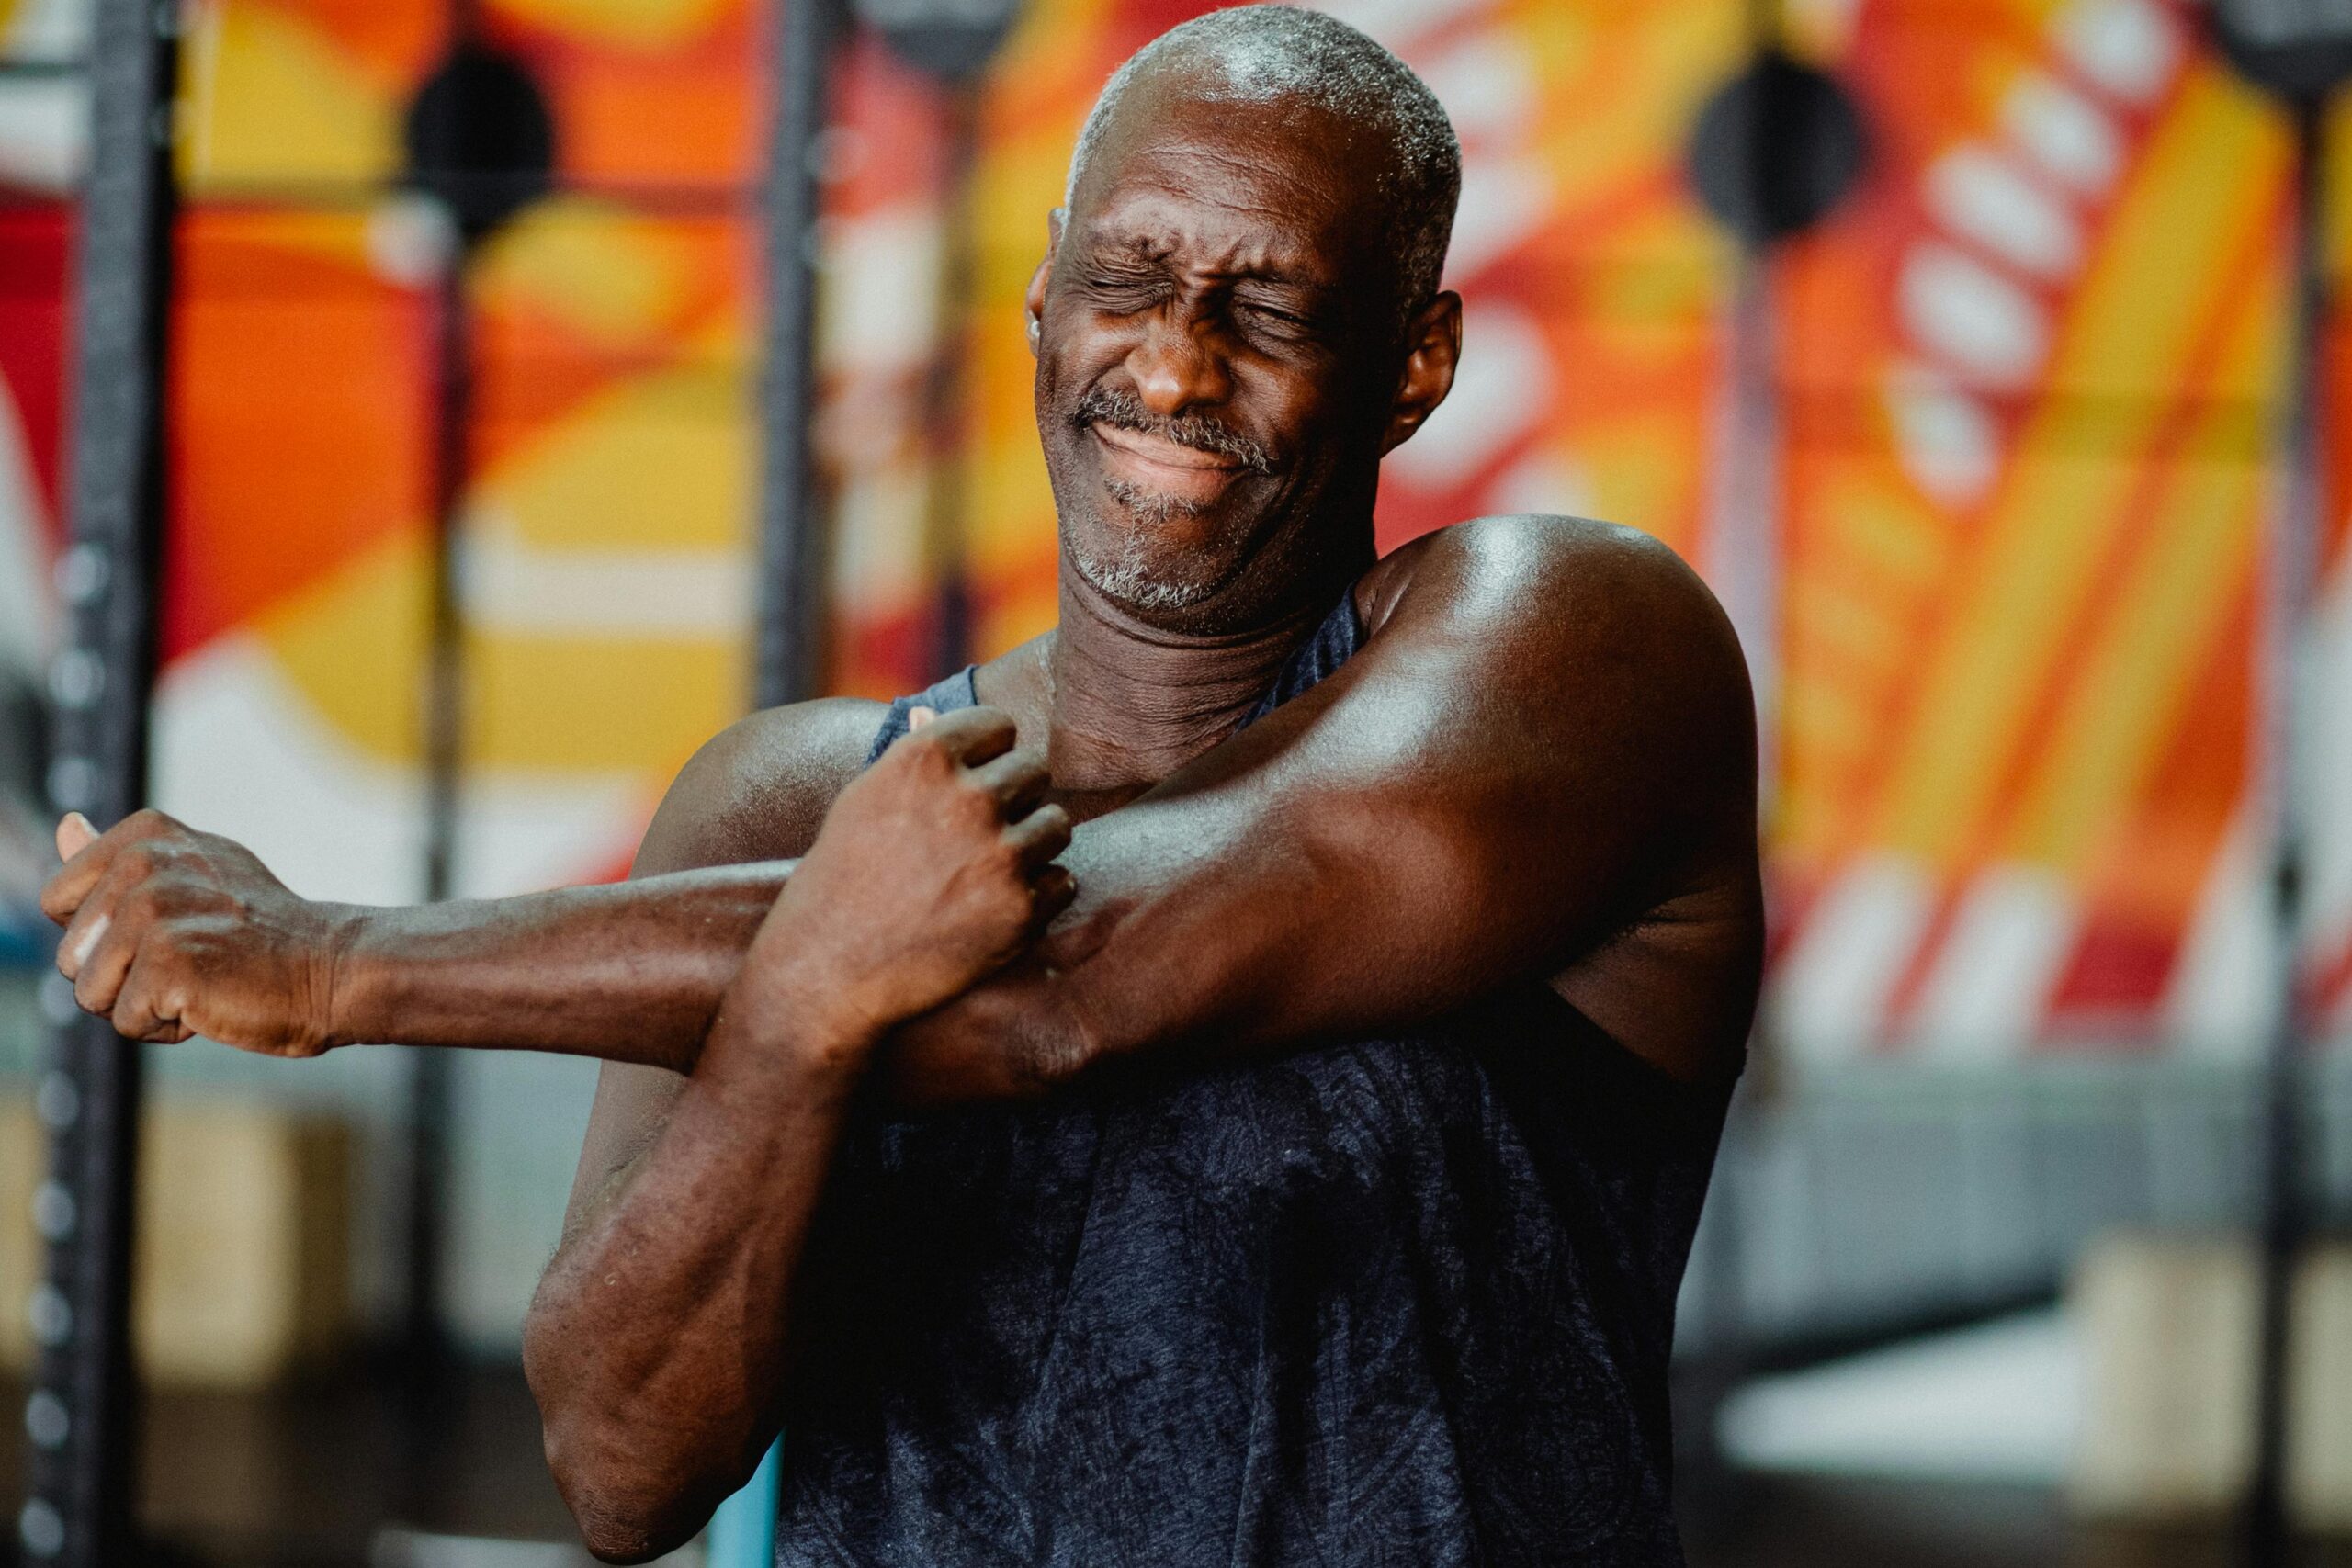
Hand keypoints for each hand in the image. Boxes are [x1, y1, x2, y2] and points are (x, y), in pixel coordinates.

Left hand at [39, 809, 356, 1052]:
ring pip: (89, 994)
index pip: (57, 902)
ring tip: (203, 980)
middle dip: (121, 977)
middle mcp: (144, 863)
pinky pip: (125, 1022)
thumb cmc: (261, 932)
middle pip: (69, 956)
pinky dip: (168, 1028)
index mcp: (145, 835)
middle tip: (194, 960)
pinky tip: (213, 1001)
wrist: (331, 968)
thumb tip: (64, 825)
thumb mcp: (191, 876)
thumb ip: (117, 857)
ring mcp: (154, 912)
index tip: (171, 929)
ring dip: (143, 1005)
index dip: (103, 936)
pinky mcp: (166, 963)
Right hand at [739, 706, 1071, 1049]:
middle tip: (980, 834)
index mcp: (925, 759)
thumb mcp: (862, 802)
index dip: (989, 754)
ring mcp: (999, 856)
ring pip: (1058, 824)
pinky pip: (1063, 881)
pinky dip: (1038, 896)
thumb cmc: (838, 881)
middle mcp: (968, 799)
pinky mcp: (1021, 911)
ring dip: (1033, 844)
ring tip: (989, 870)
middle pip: (1035, 771)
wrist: (827, 973)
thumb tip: (928, 710)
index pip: (1000, 726)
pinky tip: (995, 908)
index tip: (974, 780)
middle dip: (1015, 798)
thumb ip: (910, 757)